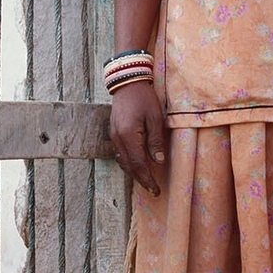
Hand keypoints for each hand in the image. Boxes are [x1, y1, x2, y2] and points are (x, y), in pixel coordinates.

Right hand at [110, 79, 167, 195]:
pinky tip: (137, 165)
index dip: (147, 179)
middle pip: (129, 166)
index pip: (138, 164)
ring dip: (134, 172)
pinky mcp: (114, 132)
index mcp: (128, 135)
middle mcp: (118, 138)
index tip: (156, 190)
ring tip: (146, 181)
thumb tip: (158, 161)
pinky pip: (120, 153)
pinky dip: (128, 163)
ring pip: (123, 161)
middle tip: (153, 190)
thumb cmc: (144, 98)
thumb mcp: (155, 118)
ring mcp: (113, 135)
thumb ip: (156, 141)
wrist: (127, 82)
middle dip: (141, 180)